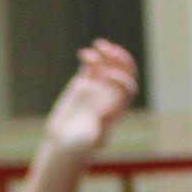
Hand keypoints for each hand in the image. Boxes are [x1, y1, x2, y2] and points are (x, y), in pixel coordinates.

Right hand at [41, 40, 138, 157]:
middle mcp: (110, 96)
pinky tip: (82, 54)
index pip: (128, 87)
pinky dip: (90, 57)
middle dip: (119, 60)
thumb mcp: (87, 141)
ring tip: (99, 45)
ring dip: (106, 53)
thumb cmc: (76, 146)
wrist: (64, 142)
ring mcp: (97, 88)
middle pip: (122, 73)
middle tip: (110, 51)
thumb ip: (96, 130)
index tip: (108, 77)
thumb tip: (102, 118)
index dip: (121, 79)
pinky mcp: (83, 84)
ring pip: (107, 65)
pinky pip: (92, 66)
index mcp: (117, 108)